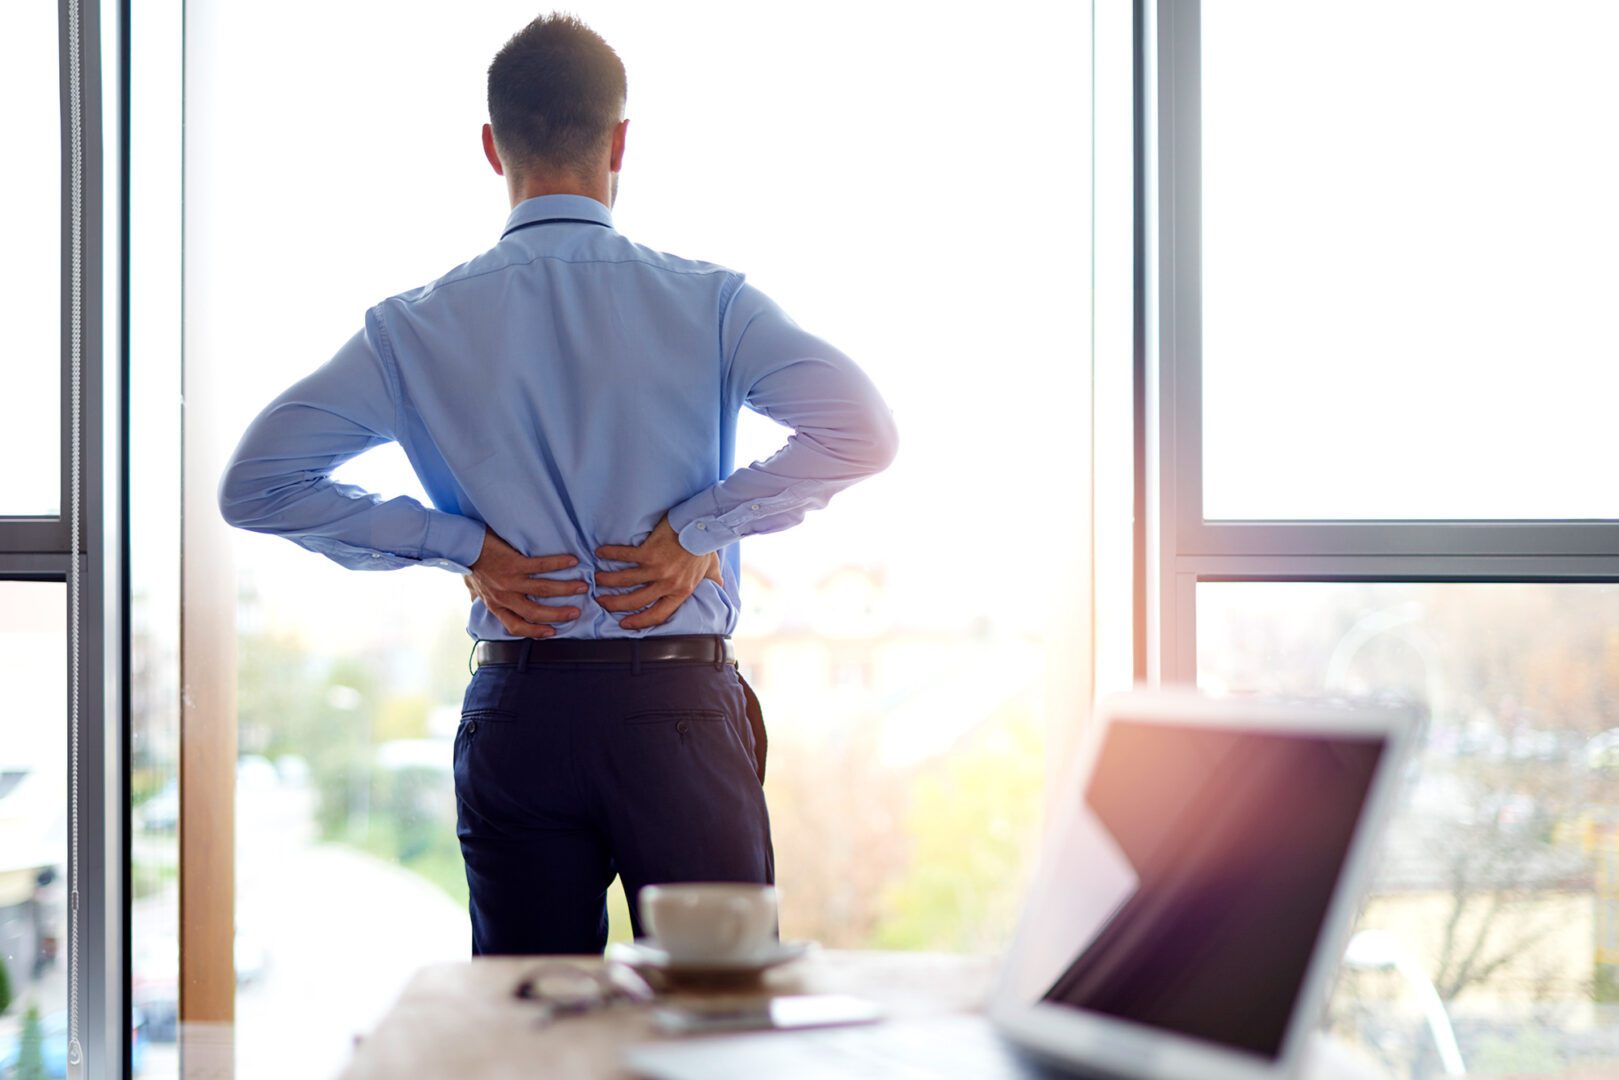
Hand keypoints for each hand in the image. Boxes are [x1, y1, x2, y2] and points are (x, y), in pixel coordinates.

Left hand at [467, 529, 586, 637]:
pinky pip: (540, 566)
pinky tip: (572, 561)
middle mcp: (504, 596)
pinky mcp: (515, 563)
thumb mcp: (471, 586)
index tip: (552, 632)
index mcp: (495, 605)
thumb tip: (476, 600)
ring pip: (543, 590)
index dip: (535, 632)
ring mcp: (510, 580)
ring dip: (565, 589)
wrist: (462, 545)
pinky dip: (558, 564)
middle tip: (576, 613)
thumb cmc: (469, 564)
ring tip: (582, 587)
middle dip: (558, 614)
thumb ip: (478, 595)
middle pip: (535, 612)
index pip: (516, 626)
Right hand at [594, 516, 724, 630]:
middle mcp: (668, 583)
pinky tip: (600, 553)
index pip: (658, 614)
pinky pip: (624, 556)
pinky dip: (610, 554)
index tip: (624, 623)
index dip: (639, 622)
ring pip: (625, 580)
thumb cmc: (705, 547)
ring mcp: (658, 568)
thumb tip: (720, 589)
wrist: (702, 525)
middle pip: (635, 601)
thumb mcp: (712, 569)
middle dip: (615, 603)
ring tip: (597, 580)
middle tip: (601, 601)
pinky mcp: (649, 551)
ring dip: (608, 580)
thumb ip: (713, 581)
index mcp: (682, 592)